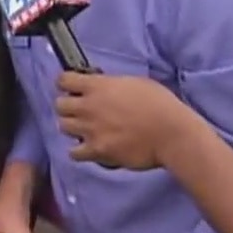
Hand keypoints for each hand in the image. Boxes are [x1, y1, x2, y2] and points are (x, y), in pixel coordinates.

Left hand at [55, 71, 191, 169]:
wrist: (172, 134)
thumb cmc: (161, 105)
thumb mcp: (135, 83)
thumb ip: (111, 85)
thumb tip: (102, 87)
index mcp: (98, 86)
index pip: (64, 80)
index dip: (66, 84)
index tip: (72, 88)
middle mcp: (88, 106)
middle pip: (59, 105)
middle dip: (67, 106)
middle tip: (80, 110)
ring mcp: (90, 129)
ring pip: (63, 126)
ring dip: (72, 127)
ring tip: (85, 129)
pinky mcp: (97, 150)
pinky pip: (74, 153)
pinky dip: (79, 151)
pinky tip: (89, 148)